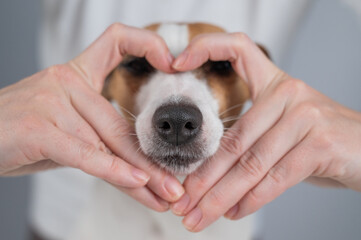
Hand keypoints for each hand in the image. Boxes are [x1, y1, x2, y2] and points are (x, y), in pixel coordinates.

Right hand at [0, 23, 183, 210]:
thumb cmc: (22, 134)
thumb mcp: (65, 128)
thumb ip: (97, 139)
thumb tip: (137, 167)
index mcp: (75, 74)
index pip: (115, 42)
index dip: (146, 44)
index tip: (171, 63)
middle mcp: (66, 80)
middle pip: (120, 124)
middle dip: (151, 161)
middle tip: (175, 186)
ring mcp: (52, 100)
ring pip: (108, 143)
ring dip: (139, 177)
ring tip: (163, 198)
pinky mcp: (39, 127)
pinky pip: (85, 152)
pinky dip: (113, 170)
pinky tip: (138, 183)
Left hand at [170, 32, 360, 230]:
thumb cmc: (316, 140)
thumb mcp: (281, 129)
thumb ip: (249, 142)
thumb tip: (207, 176)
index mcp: (274, 83)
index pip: (239, 49)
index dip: (207, 47)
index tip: (177, 63)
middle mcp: (288, 93)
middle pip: (233, 139)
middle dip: (203, 178)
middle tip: (181, 202)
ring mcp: (305, 116)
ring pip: (250, 163)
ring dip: (220, 197)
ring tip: (198, 217)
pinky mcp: (320, 144)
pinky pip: (276, 177)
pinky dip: (251, 200)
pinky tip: (234, 212)